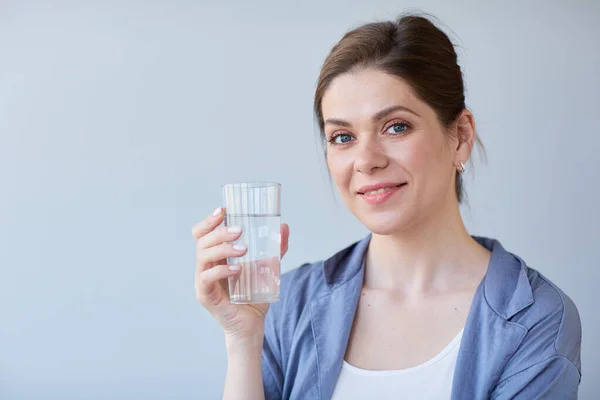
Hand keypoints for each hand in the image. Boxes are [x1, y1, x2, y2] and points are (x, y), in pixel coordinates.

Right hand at [193, 207, 289, 341]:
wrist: (252, 324)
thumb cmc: (254, 296)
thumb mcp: (267, 268)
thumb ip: (275, 249)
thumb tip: (284, 227)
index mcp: (215, 256)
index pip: (203, 233)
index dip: (210, 220)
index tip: (223, 210)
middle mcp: (205, 266)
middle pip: (202, 240)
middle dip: (219, 232)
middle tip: (239, 231)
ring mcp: (203, 280)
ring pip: (203, 256)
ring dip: (223, 249)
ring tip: (244, 249)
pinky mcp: (205, 295)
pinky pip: (207, 278)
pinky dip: (222, 271)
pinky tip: (237, 270)